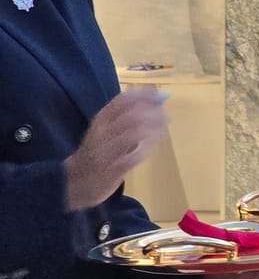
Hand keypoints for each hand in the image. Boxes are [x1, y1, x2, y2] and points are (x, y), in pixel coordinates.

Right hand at [64, 90, 168, 209]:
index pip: (121, 101)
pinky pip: (133, 157)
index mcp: (100, 121)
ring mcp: (106, 152)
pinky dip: (146, 149)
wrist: (72, 183)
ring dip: (152, 129)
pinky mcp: (112, 170)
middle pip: (130, 116)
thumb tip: (155, 101)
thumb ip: (126, 118)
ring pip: (132, 134)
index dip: (143, 96)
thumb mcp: (105, 131)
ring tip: (163, 129)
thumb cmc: (95, 154)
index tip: (160, 95)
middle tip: (166, 115)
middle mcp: (102, 133)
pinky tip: (154, 147)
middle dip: (152, 113)